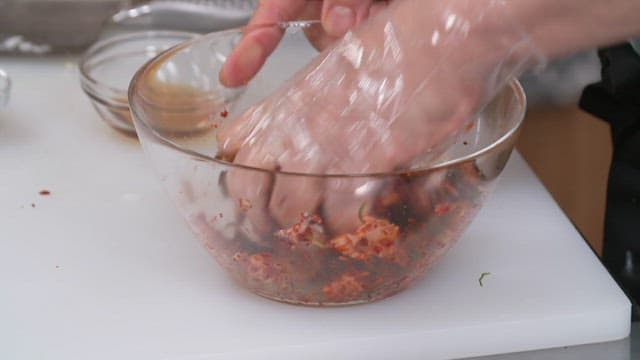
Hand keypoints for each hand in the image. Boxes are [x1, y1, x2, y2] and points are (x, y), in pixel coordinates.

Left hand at [217, 0, 543, 235]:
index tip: (250, 182)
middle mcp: (296, 126)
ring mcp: (325, 149)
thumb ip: (323, 97)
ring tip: (312, 230)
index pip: (234, 141)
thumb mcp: (344, 64)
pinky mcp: (361, 168)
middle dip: (256, 211)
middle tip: (269, 224)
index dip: (238, 166)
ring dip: (299, 225)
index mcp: (289, 99)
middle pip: (246, 186)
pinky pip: (338, 218)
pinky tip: (353, 223)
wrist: (442, 36)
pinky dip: (345, 228)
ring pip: (286, 209)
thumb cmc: (401, 41)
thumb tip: (324, 125)